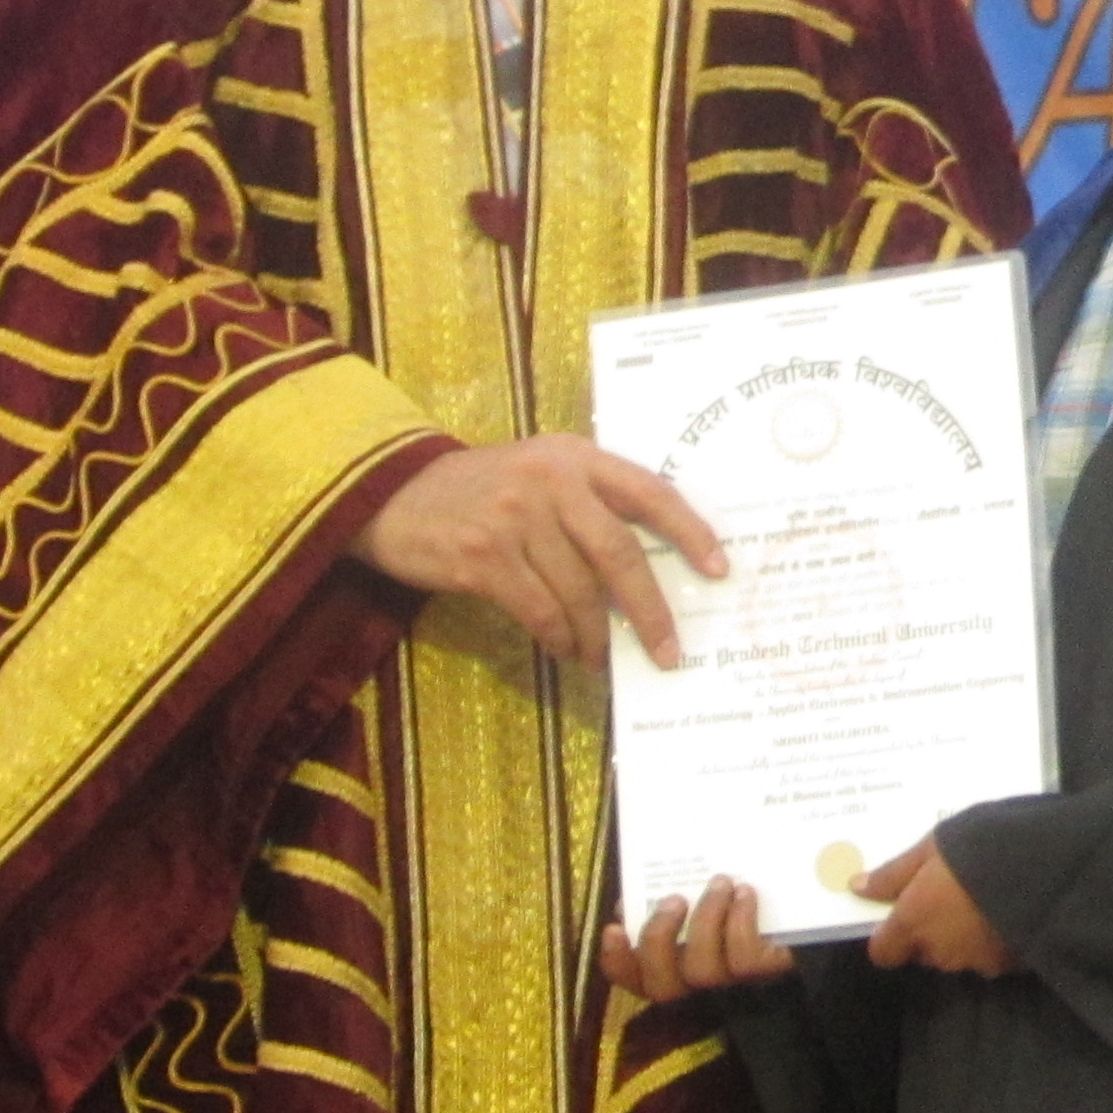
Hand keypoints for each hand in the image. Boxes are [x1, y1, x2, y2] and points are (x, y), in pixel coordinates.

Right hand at [356, 437, 723, 667]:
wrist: (393, 494)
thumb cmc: (482, 491)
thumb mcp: (539, 474)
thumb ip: (588, 503)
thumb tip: (645, 575)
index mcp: (575, 456)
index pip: (649, 491)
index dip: (690, 530)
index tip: (719, 568)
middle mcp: (550, 480)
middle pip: (619, 552)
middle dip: (650, 608)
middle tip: (669, 650)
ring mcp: (514, 516)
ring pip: (578, 590)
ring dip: (596, 634)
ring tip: (601, 656)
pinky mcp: (482, 555)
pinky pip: (538, 610)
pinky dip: (558, 637)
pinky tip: (565, 649)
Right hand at [599, 882, 795, 1003]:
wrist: (808, 918)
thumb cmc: (744, 907)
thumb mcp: (701, 901)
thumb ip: (668, 903)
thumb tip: (632, 900)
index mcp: (673, 967)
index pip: (632, 977)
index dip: (617, 960)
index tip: (613, 927)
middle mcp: (696, 984)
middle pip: (661, 984)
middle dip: (659, 939)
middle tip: (674, 899)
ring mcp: (730, 984)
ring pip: (701, 970)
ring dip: (706, 920)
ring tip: (721, 882)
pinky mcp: (763, 975)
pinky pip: (744, 959)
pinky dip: (740, 922)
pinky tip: (746, 894)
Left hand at [857, 837, 1015, 976]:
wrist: (1046, 867)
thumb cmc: (979, 848)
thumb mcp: (932, 846)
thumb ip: (894, 873)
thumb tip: (857, 889)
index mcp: (914, 922)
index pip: (883, 953)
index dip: (888, 935)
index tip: (901, 910)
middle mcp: (940, 951)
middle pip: (922, 951)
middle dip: (929, 930)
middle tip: (949, 893)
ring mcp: (977, 961)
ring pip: (957, 954)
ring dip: (961, 935)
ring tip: (983, 898)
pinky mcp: (1010, 964)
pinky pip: (990, 955)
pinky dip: (992, 939)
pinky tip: (1007, 910)